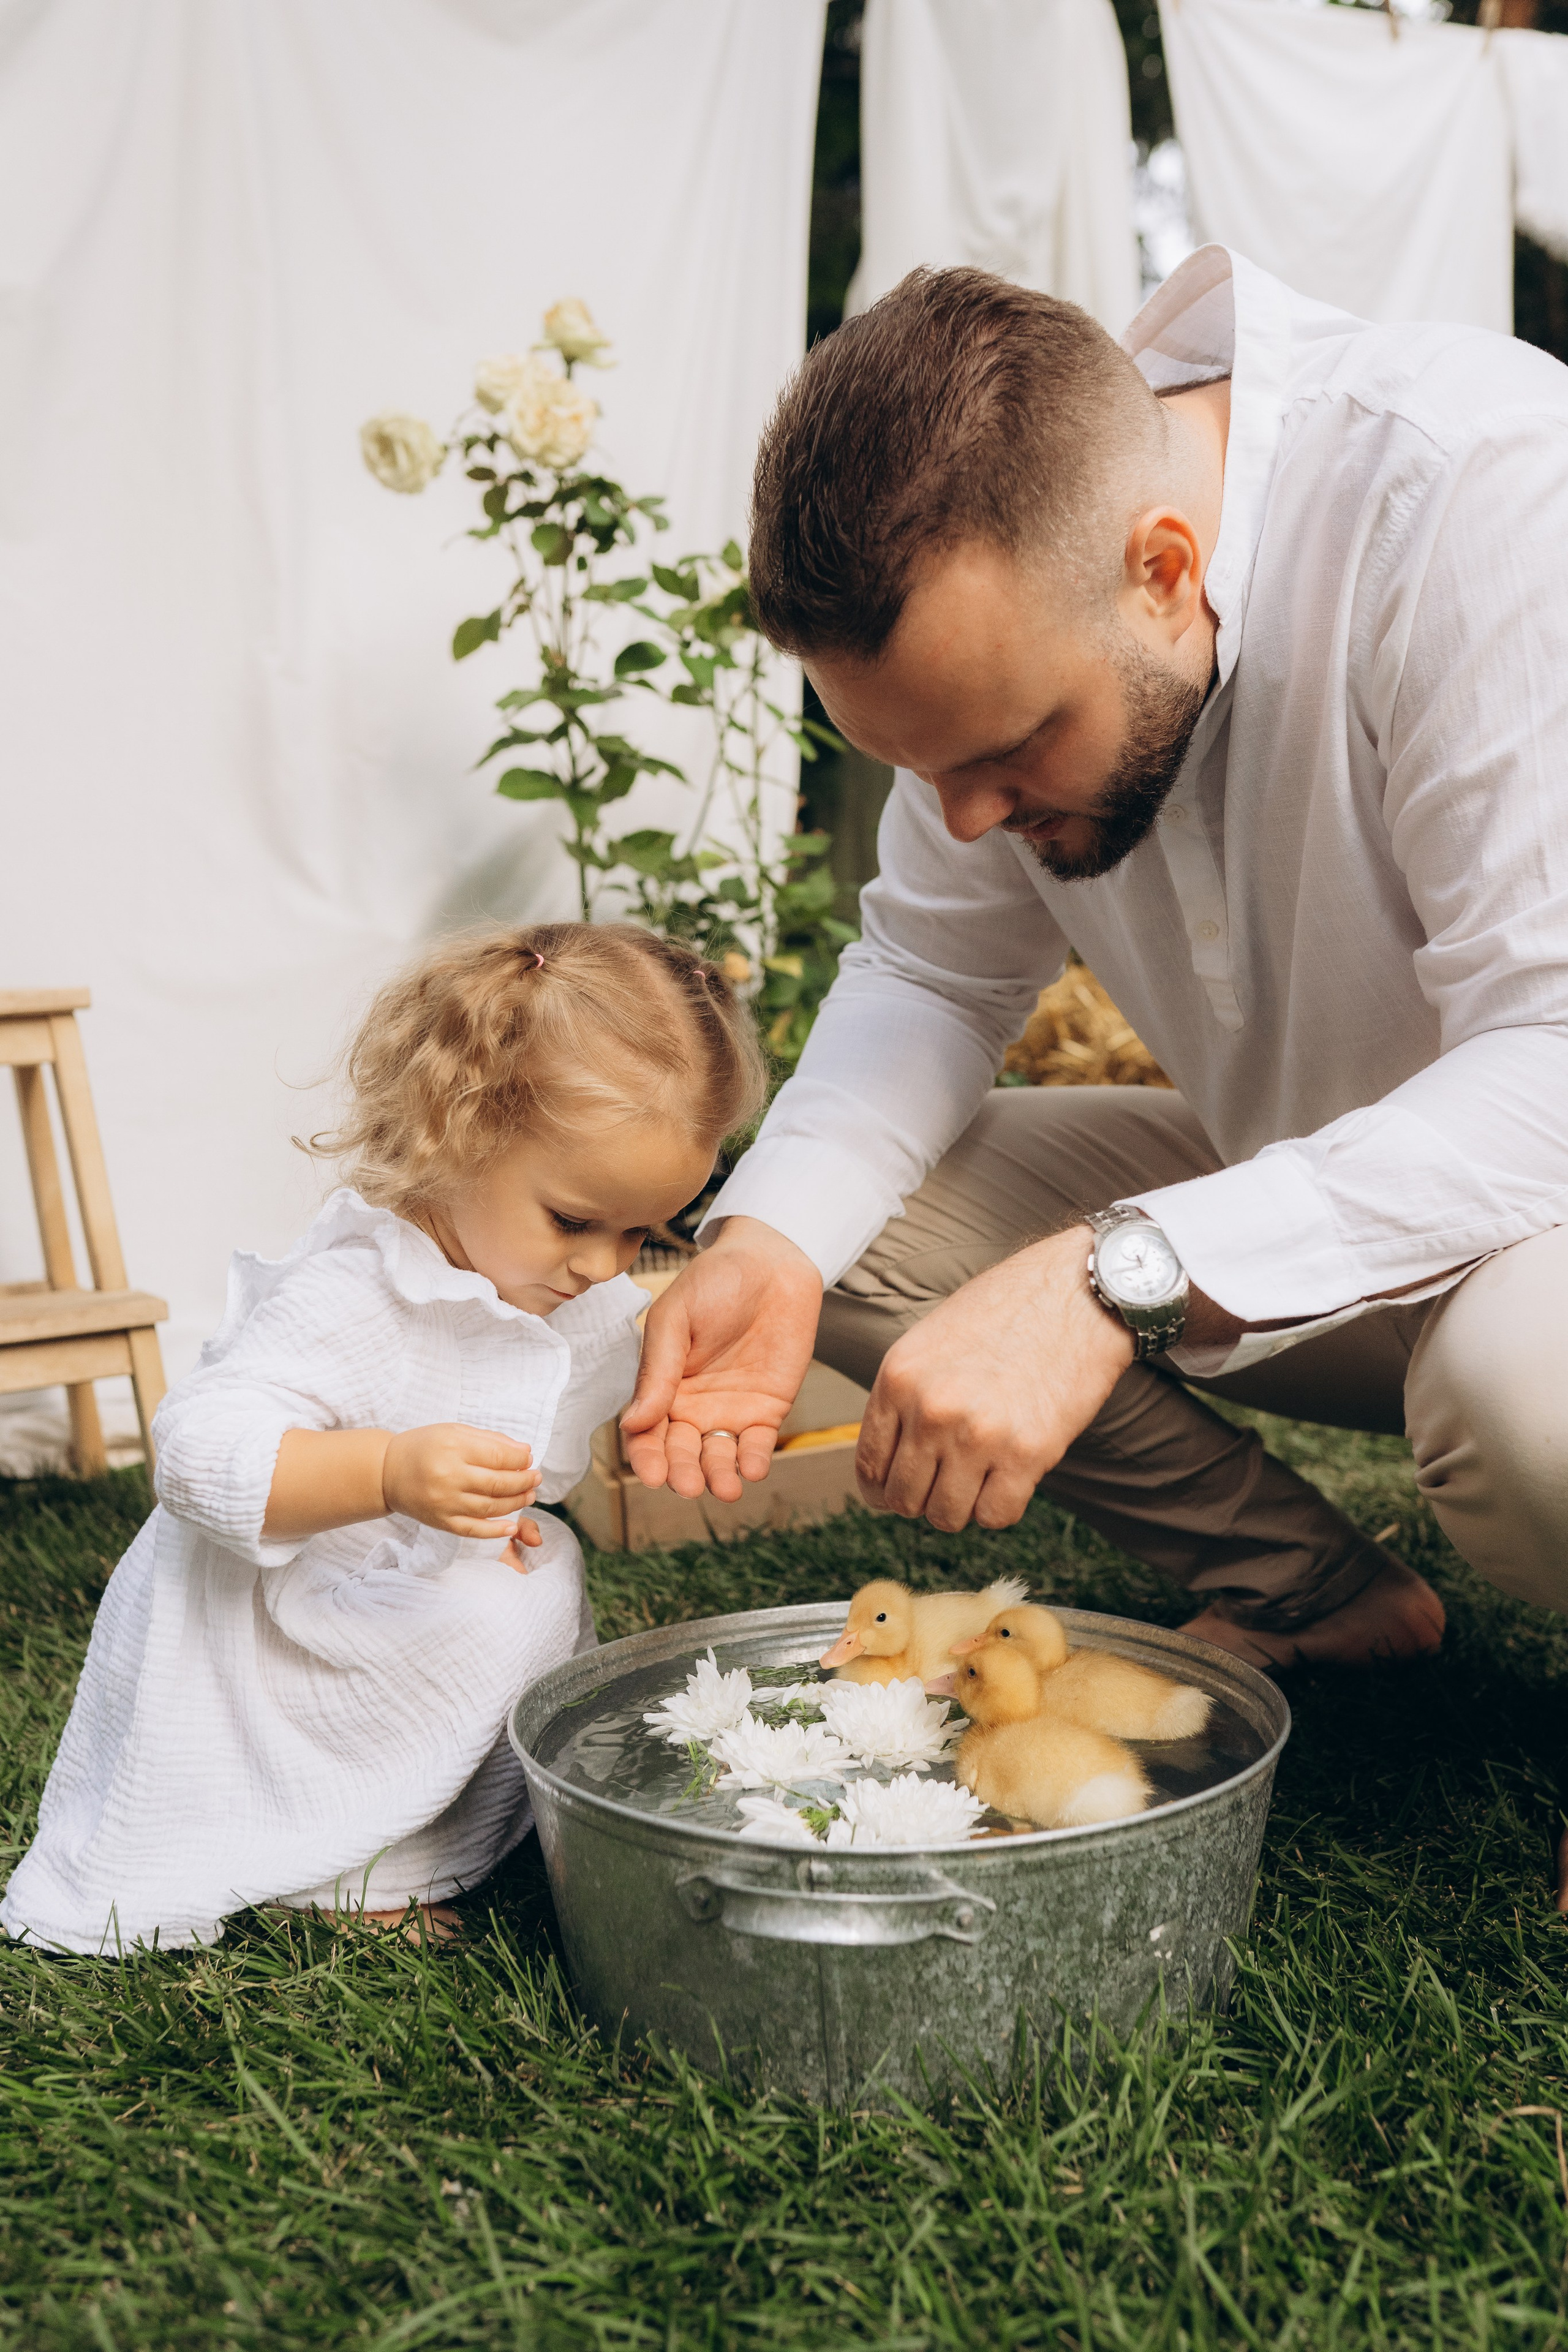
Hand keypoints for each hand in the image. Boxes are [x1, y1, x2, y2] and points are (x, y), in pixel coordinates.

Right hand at [382, 1423, 541, 1539]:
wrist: (386, 1472)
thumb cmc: (424, 1447)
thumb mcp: (454, 1431)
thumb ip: (489, 1440)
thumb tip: (524, 1452)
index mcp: (452, 1448)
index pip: (498, 1456)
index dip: (520, 1459)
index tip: (529, 1459)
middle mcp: (448, 1477)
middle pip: (498, 1483)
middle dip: (524, 1481)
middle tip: (536, 1478)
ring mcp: (444, 1503)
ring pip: (490, 1507)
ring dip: (516, 1503)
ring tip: (529, 1495)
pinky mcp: (441, 1522)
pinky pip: (473, 1530)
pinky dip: (495, 1530)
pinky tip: (511, 1526)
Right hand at [620, 1217, 822, 1500]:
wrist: (773, 1261)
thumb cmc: (715, 1281)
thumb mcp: (675, 1318)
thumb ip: (657, 1370)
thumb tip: (632, 1423)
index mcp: (661, 1385)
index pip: (646, 1433)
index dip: (646, 1456)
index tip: (651, 1473)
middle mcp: (692, 1406)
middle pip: (680, 1452)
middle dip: (681, 1472)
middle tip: (686, 1485)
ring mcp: (730, 1410)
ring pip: (718, 1456)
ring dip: (717, 1476)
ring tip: (723, 1487)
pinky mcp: (767, 1409)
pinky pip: (757, 1444)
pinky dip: (754, 1460)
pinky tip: (752, 1468)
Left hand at [856, 1225, 1133, 1532]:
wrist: (1078, 1292)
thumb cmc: (1008, 1309)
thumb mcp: (933, 1340)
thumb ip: (906, 1396)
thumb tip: (889, 1459)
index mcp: (899, 1377)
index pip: (869, 1464)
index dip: (880, 1489)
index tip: (895, 1492)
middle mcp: (931, 1409)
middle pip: (903, 1498)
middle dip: (921, 1500)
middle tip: (944, 1484)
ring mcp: (978, 1435)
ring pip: (946, 1516)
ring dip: (960, 1508)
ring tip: (978, 1480)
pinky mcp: (1027, 1454)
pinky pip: (996, 1516)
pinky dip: (999, 1508)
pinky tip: (1009, 1480)